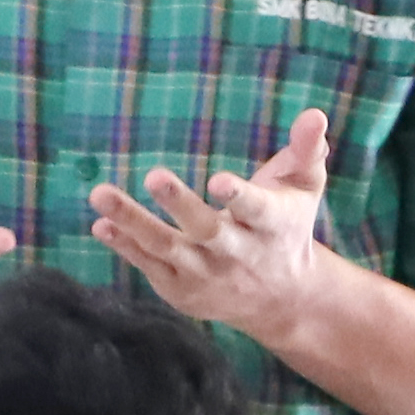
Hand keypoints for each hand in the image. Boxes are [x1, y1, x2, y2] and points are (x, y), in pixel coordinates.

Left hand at [92, 111, 335, 336]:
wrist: (281, 300)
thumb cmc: (288, 227)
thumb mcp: (304, 188)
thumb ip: (307, 150)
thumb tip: (314, 114)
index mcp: (271, 225)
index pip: (256, 209)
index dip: (238, 196)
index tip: (217, 181)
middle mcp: (238, 253)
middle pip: (207, 230)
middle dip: (180, 204)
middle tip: (154, 175)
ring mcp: (207, 275)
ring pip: (168, 248)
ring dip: (133, 222)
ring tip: (99, 194)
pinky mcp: (182, 289)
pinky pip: (150, 267)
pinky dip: (125, 247)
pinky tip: (100, 225)